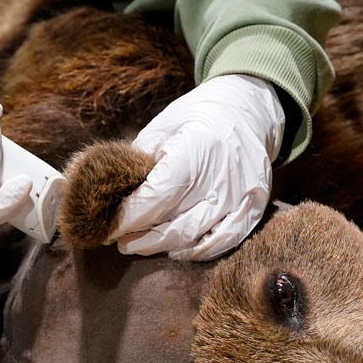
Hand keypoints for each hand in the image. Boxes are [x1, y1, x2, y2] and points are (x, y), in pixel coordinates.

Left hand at [107, 74, 284, 260]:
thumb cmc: (196, 118)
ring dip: (163, 247)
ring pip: (196, 238)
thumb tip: (113, 198)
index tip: (109, 227)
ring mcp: (241, 195)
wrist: (247, 111)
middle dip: (142, 238)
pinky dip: (198, 251)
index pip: (157, 197)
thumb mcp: (162, 128)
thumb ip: (139, 163)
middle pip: (175, 225)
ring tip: (141, 244)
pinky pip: (224, 242)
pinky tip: (177, 249)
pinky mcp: (254, 207)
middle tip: (120, 241)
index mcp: (195, 149)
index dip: (129, 218)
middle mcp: (221, 176)